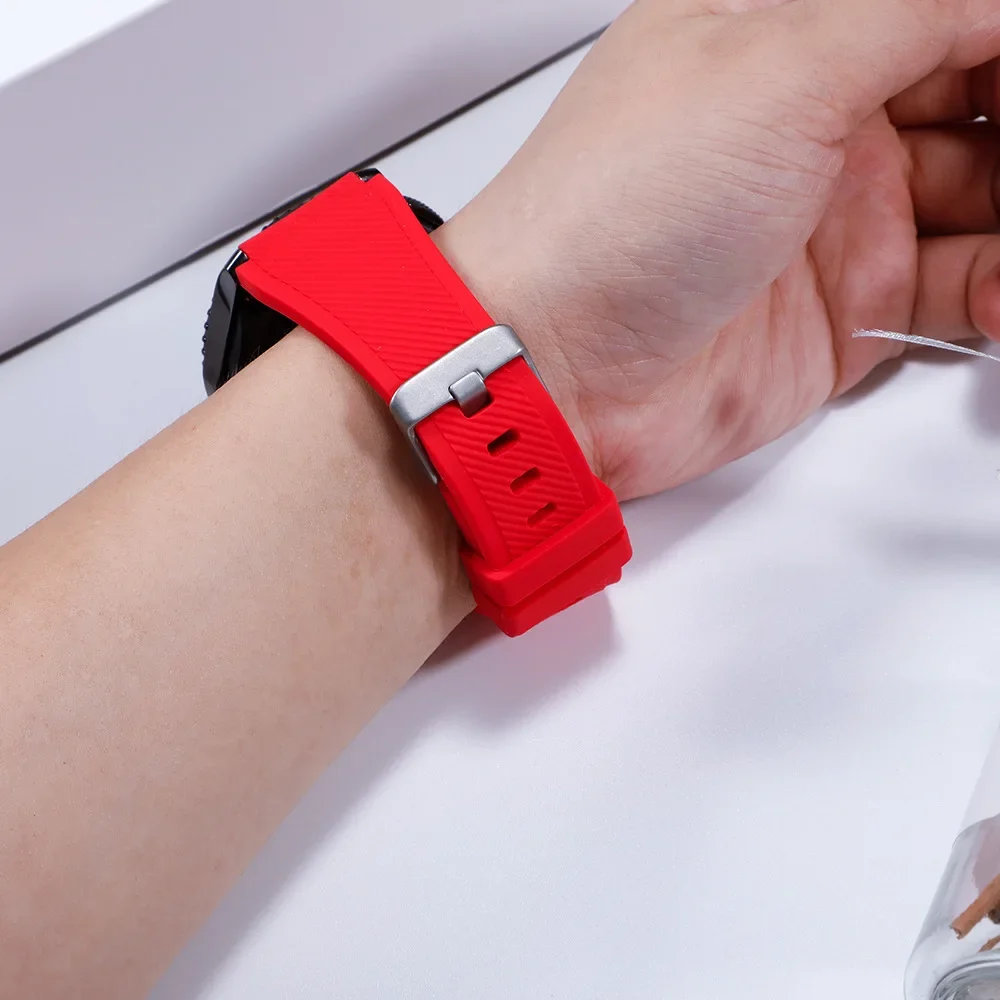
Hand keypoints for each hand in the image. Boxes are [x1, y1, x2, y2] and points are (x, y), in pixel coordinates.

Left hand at [436, 0, 999, 499]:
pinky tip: (999, 292)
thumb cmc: (610, 216)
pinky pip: (959, 286)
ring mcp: (830, 222)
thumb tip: (988, 1)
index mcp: (787, 36)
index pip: (939, 10)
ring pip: (982, 193)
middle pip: (974, 95)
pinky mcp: (841, 312)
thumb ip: (909, 11)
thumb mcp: (774, 68)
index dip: (994, 30)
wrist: (557, 366)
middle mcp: (813, 125)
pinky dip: (998, 288)